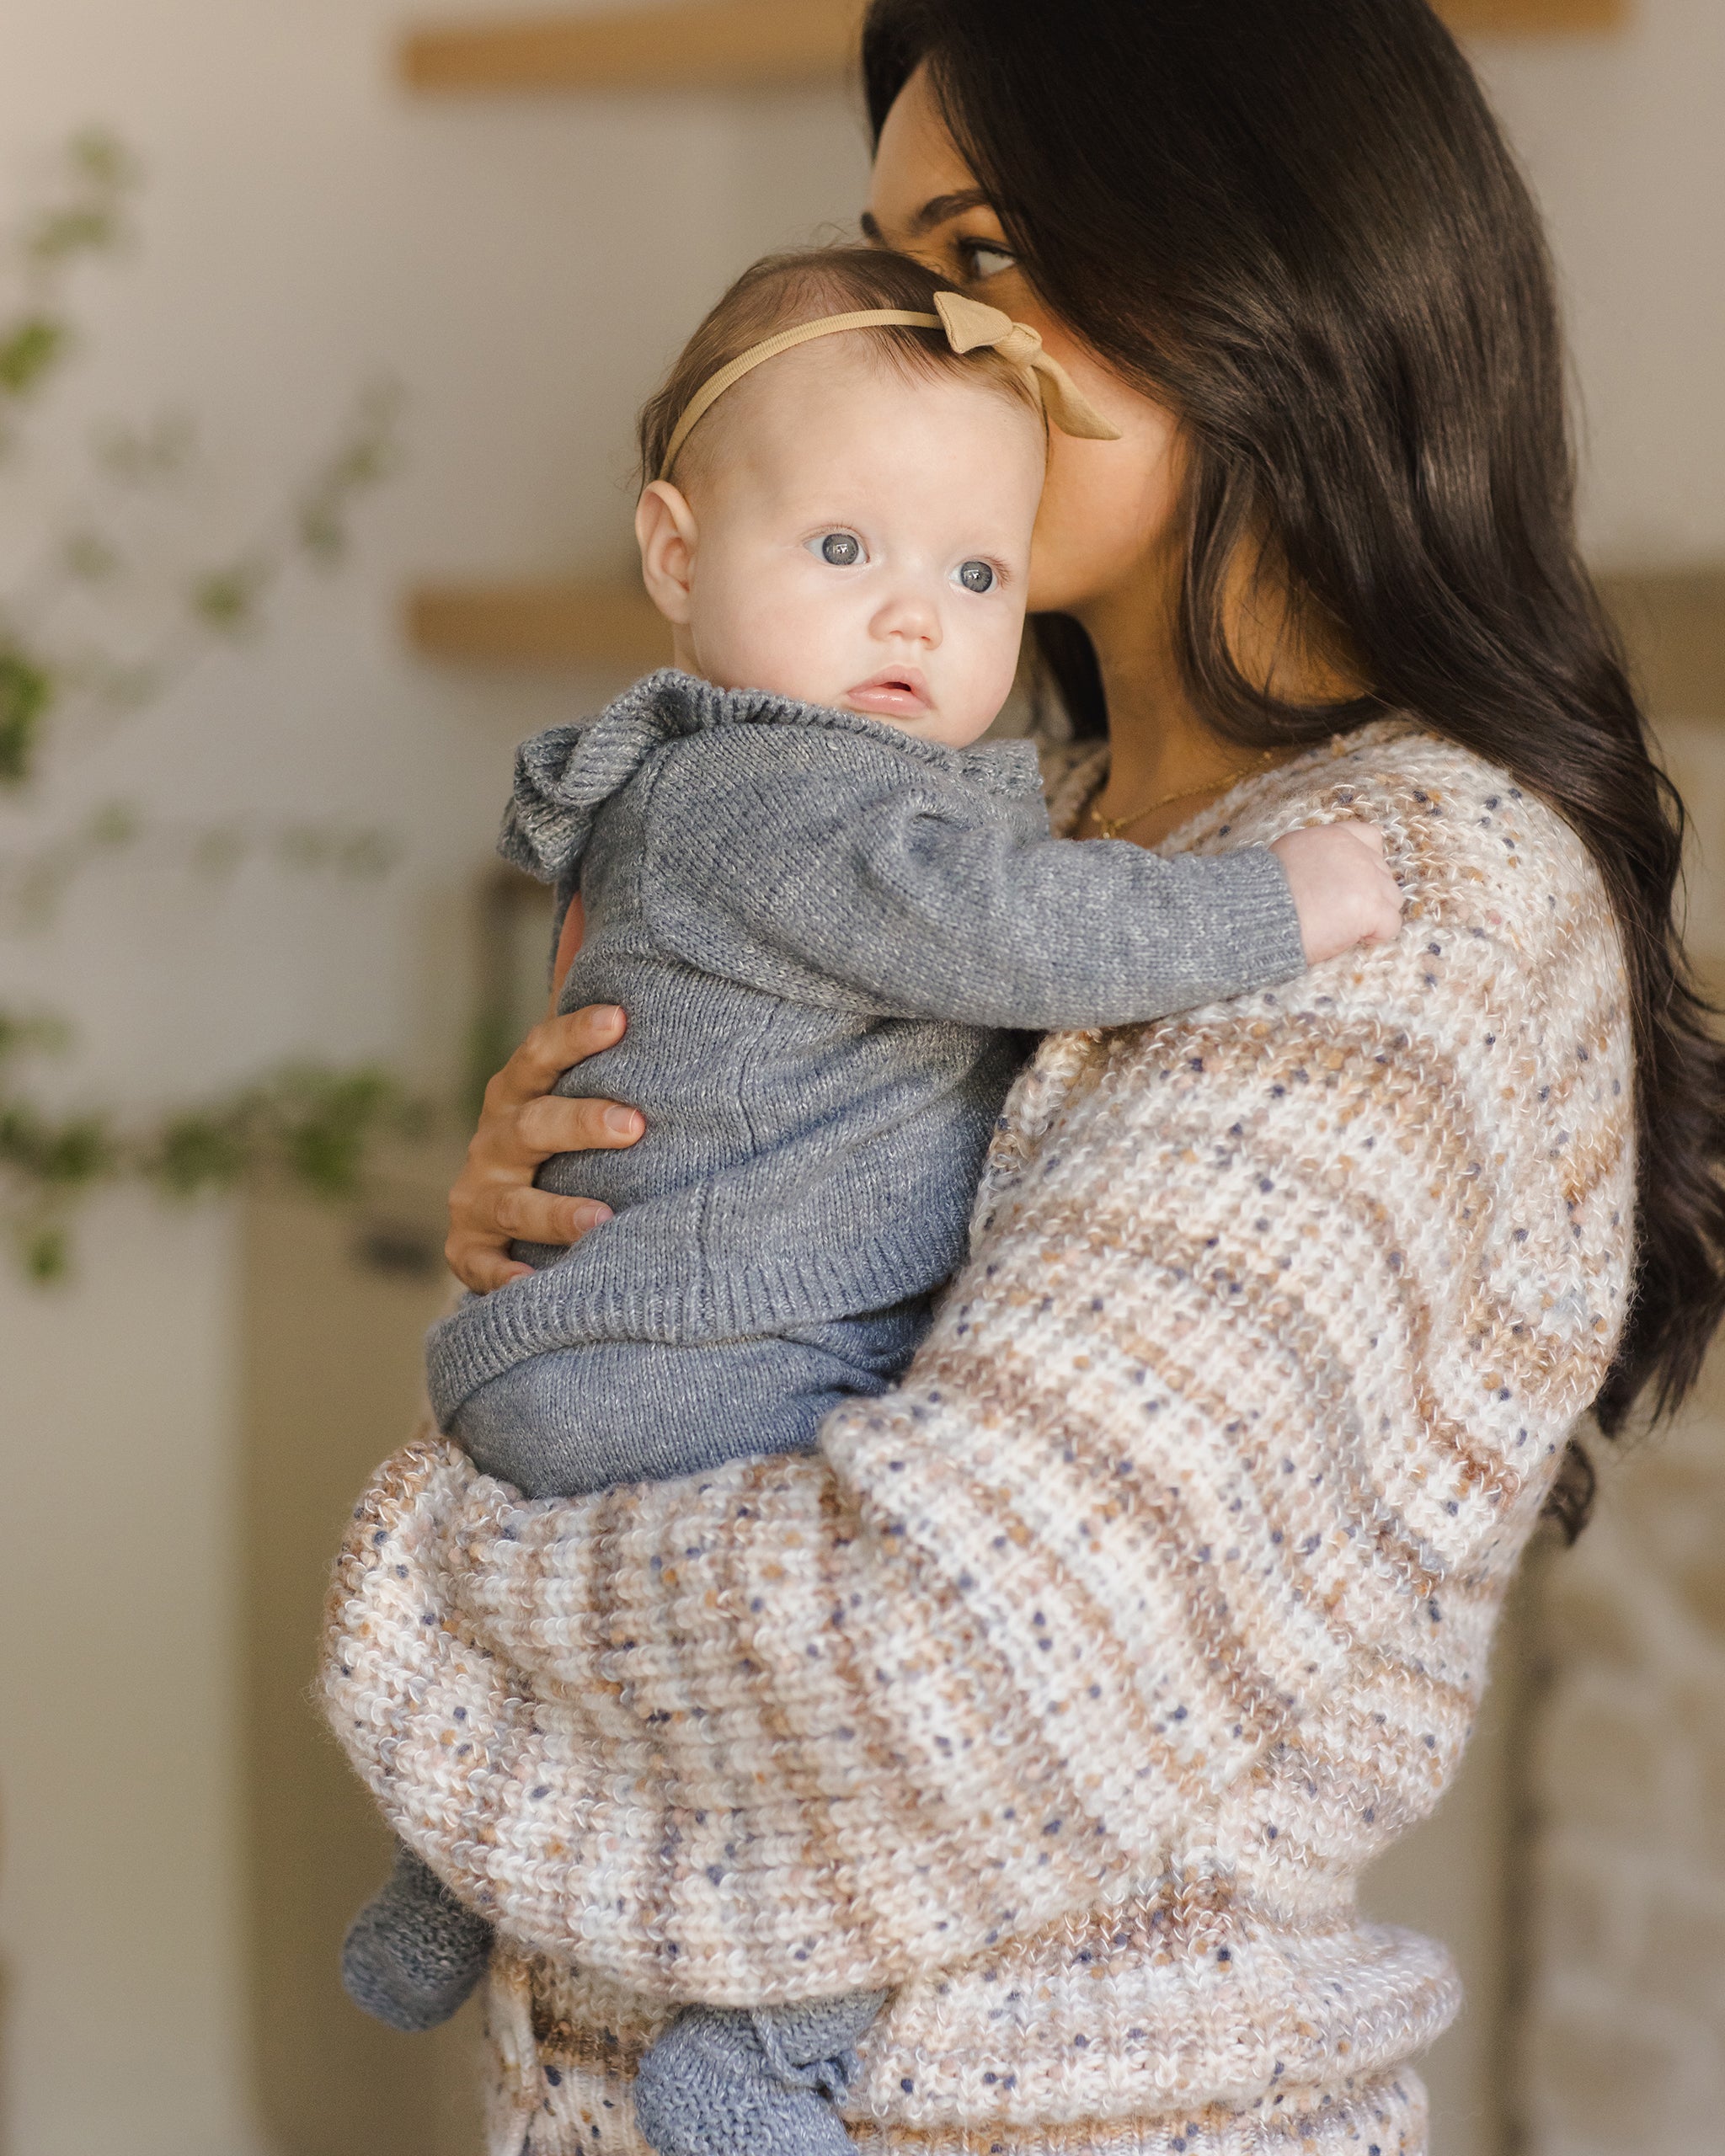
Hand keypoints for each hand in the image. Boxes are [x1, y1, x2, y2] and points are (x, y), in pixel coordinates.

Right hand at [445, 1004, 643, 1292]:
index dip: (574, 1036)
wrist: (497, 1218)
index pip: (538, 1056)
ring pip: (513, 1204)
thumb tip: (653, 984)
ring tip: (603, 1219)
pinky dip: (504, 1278)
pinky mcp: (469, 1250)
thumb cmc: (561, 1145)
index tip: (620, 1019)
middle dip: (581, 1123)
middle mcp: (492, 1143)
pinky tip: (534, 1285)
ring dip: (555, 1211)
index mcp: (515, 1096)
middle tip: (636, 1125)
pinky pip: (482, 1267)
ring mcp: (477, 1197)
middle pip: (531, 1126)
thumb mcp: (570, 1098)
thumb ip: (607, 1056)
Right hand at [1269, 820, 1402, 965]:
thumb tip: (1325, 876)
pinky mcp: (1371, 907)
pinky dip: (1375, 935)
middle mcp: (1355, 852)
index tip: (1349, 884)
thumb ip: (1315, 858)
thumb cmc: (1263, 894)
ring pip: (1392, 899)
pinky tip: (1352, 938)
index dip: (1366, 864)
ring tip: (1344, 927)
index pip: (1370, 838)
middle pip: (1383, 874)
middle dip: (1368, 895)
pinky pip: (1391, 925)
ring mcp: (1367, 878)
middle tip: (1340, 913)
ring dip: (1374, 915)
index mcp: (1333, 837)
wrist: (1257, 914)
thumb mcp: (1288, 857)